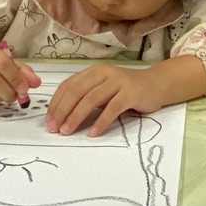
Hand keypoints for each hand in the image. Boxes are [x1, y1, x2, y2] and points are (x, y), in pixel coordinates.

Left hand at [46, 64, 165, 137]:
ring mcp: (118, 82)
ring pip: (91, 99)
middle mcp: (104, 73)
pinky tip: (94, 133)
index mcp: (93, 71)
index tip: (49, 120)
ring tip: (68, 131)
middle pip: (76, 92)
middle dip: (62, 111)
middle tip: (54, 128)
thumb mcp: (103, 89)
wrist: (156, 84)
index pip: (68, 85)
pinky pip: (112, 108)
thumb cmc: (126, 90)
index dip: (56, 103)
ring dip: (76, 117)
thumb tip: (62, 115)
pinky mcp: (131, 93)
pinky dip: (101, 121)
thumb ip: (86, 96)